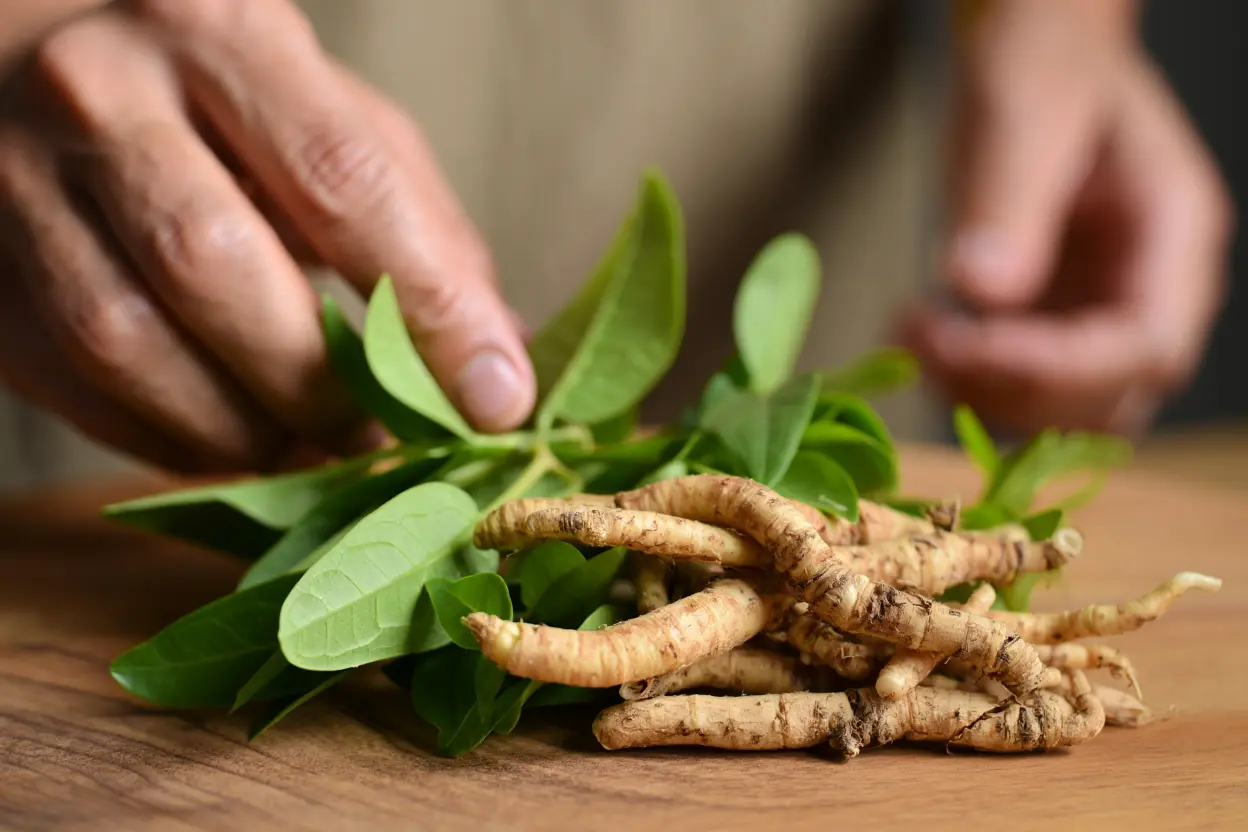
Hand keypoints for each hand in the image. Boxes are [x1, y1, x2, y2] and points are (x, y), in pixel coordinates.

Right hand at [0, 0, 534, 474]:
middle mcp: (103, 93)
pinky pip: (76, 386)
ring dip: (244, 431)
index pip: (345, 184)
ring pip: (130, 344)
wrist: (21, 57)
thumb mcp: (330, 115)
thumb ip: (417, 224)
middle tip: (386, 438)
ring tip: (314, 452)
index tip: (496, 397)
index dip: (431, 308)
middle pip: (220, 270)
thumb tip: (499, 360)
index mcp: (221, 31)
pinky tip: (232, 440)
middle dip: (321, 385)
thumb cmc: (213, 92)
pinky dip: (172, 439)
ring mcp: (16, 178)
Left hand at [901, 0, 1233, 437]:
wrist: (1036, 60)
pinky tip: (914, 331)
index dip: (1058, 366)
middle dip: (1008, 384)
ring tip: (909, 331)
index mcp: (1172, 232)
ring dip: (976, 390)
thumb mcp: (1023, 111)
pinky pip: (1017, 383)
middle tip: (921, 338)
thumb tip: (980, 289)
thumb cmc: (1042, 67)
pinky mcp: (1054, 325)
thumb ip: (1007, 199)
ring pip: (1057, 406)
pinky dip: (962, 376)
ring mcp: (1103, 314)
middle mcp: (1151, 288)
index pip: (1143, 342)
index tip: (968, 346)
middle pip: (1105, 394)